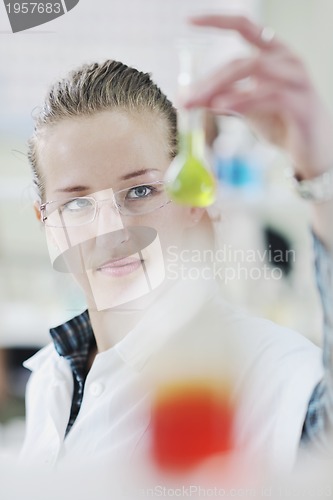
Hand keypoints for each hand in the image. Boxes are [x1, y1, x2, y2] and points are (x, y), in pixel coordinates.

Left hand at [185, 15, 332, 180]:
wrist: (312, 151)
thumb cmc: (281, 123)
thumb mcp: (247, 108)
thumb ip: (223, 99)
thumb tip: (189, 97)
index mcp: (274, 54)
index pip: (245, 26)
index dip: (217, 21)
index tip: (189, 21)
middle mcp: (287, 60)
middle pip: (241, 61)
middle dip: (209, 80)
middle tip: (185, 99)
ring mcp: (297, 80)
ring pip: (253, 70)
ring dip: (221, 87)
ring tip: (199, 102)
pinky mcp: (301, 103)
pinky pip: (268, 95)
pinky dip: (242, 99)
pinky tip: (221, 106)